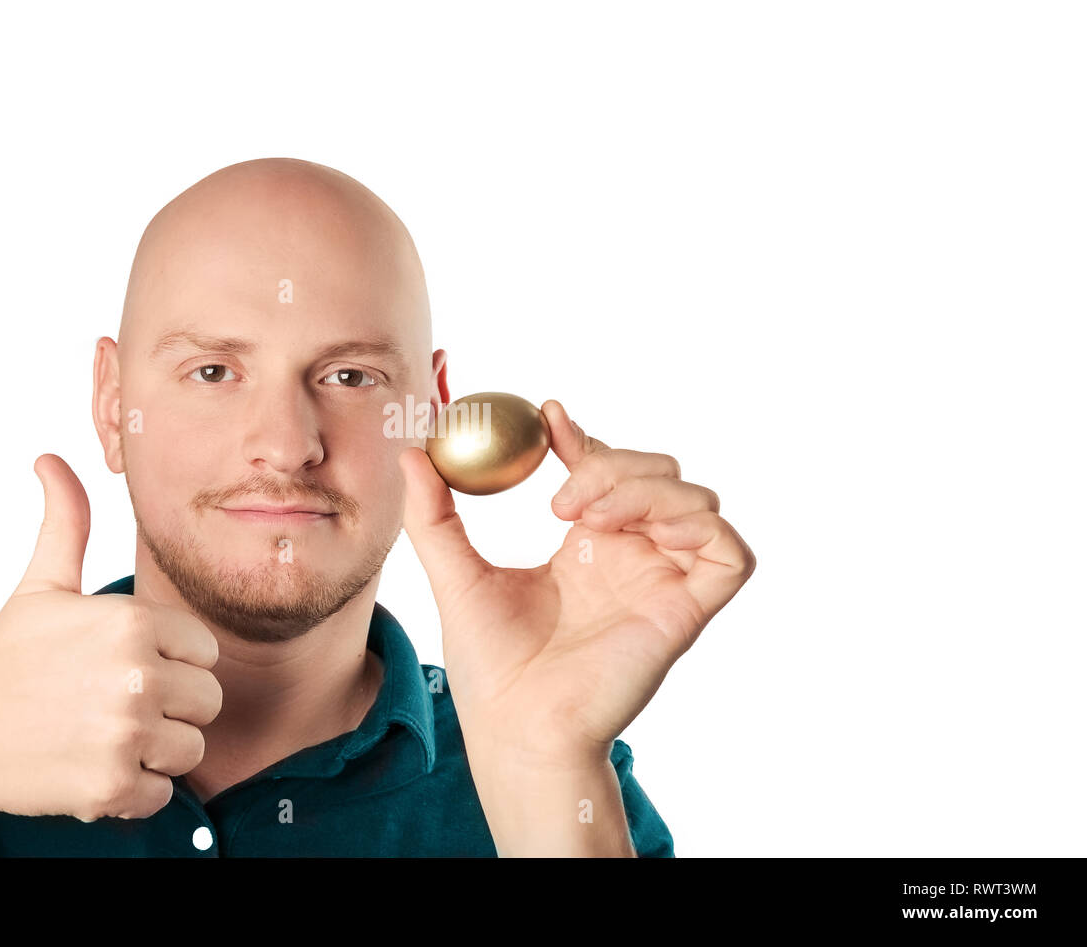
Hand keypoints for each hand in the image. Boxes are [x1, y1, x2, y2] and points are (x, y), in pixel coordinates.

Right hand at [0, 454, 223, 821]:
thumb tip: (50, 459)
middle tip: (115, 704)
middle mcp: (137, 675)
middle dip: (170, 706)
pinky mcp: (113, 787)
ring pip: (191, 747)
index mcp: (132, 621)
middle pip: (207, 700)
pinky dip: (135, 790)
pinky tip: (96, 767)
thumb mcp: (42, 584)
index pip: (204, 650)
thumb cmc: (8, 656)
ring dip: (155, 749)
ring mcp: (126, 733)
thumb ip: (66, 522)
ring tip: (106, 734)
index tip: (124, 666)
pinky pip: (164, 792)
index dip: (171, 661)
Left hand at [398, 399, 755, 768]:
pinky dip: (700, 527)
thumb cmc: (491, 666)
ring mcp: (664, 584)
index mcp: (588, 548)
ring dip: (647, 489)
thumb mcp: (455, 574)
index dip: (585, 438)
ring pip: (696, 500)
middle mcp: (633, 559)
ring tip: (591, 518)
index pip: (605, 472)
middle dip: (614, 463)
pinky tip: (645, 533)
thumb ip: (434, 515)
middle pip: (658, 474)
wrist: (513, 726)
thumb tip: (411, 454)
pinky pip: (731, 554)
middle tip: (562, 498)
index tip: (548, 416)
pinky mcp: (687, 612)